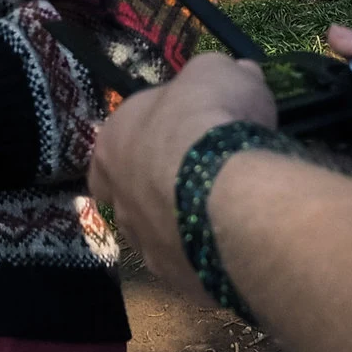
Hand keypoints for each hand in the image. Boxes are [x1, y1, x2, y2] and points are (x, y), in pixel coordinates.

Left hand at [89, 54, 278, 304]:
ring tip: (226, 209)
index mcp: (113, 141)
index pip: (118, 139)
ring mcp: (144, 243)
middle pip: (133, 189)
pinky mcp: (175, 279)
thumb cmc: (209, 120)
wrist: (229, 195)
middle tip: (203, 174)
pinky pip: (190, 262)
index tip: (180, 134)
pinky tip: (236, 238)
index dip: (148, 135)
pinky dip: (209, 251)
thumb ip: (219, 76)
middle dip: (162, 183)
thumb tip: (238, 75)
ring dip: (184, 221)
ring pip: (158, 231)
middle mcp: (117, 197)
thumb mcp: (218, 72)